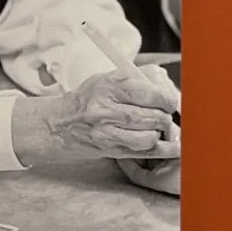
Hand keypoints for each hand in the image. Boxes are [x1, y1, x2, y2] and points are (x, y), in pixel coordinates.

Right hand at [13, 67, 179, 166]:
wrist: (60, 123)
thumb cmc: (90, 97)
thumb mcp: (110, 78)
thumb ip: (141, 80)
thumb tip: (171, 90)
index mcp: (110, 85)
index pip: (150, 94)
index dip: (168, 99)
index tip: (170, 101)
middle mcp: (106, 110)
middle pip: (152, 116)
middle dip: (165, 117)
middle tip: (165, 115)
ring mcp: (106, 132)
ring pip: (148, 137)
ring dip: (160, 133)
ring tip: (157, 127)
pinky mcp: (110, 149)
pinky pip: (143, 152)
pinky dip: (161, 149)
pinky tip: (171, 145)